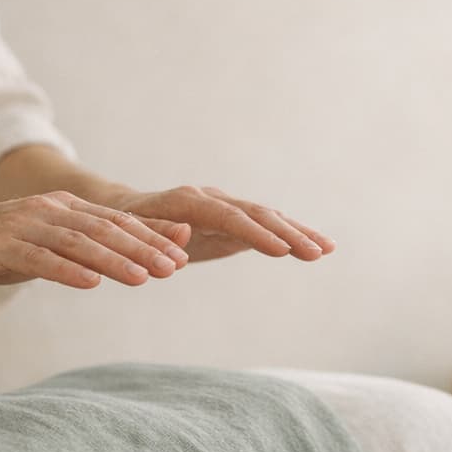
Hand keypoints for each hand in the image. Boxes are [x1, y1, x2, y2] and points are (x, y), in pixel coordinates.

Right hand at [0, 191, 191, 288]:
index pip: (117, 222)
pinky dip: (67, 270)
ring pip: (79, 243)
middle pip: (106, 230)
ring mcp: (24, 227)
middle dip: (145, 247)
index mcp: (63, 209)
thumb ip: (80, 251)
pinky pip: (39, 259)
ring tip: (146, 277)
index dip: (152, 236)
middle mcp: (49, 211)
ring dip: (115, 260)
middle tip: (178, 266)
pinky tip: (90, 283)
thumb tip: (126, 265)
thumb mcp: (42, 246)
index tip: (185, 253)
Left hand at [107, 186, 334, 262]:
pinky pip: (265, 227)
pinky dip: (290, 236)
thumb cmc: (125, 228)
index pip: (229, 217)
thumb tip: (183, 233)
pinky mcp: (232, 221)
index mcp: (187, 202)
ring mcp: (225, 207)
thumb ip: (158, 234)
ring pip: (267, 218)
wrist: (124, 214)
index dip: (257, 233)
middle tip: (317, 252)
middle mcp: (211, 199)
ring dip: (297, 233)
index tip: (283, 250)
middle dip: (288, 233)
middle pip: (256, 214)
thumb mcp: (132, 233)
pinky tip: (317, 248)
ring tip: (327, 250)